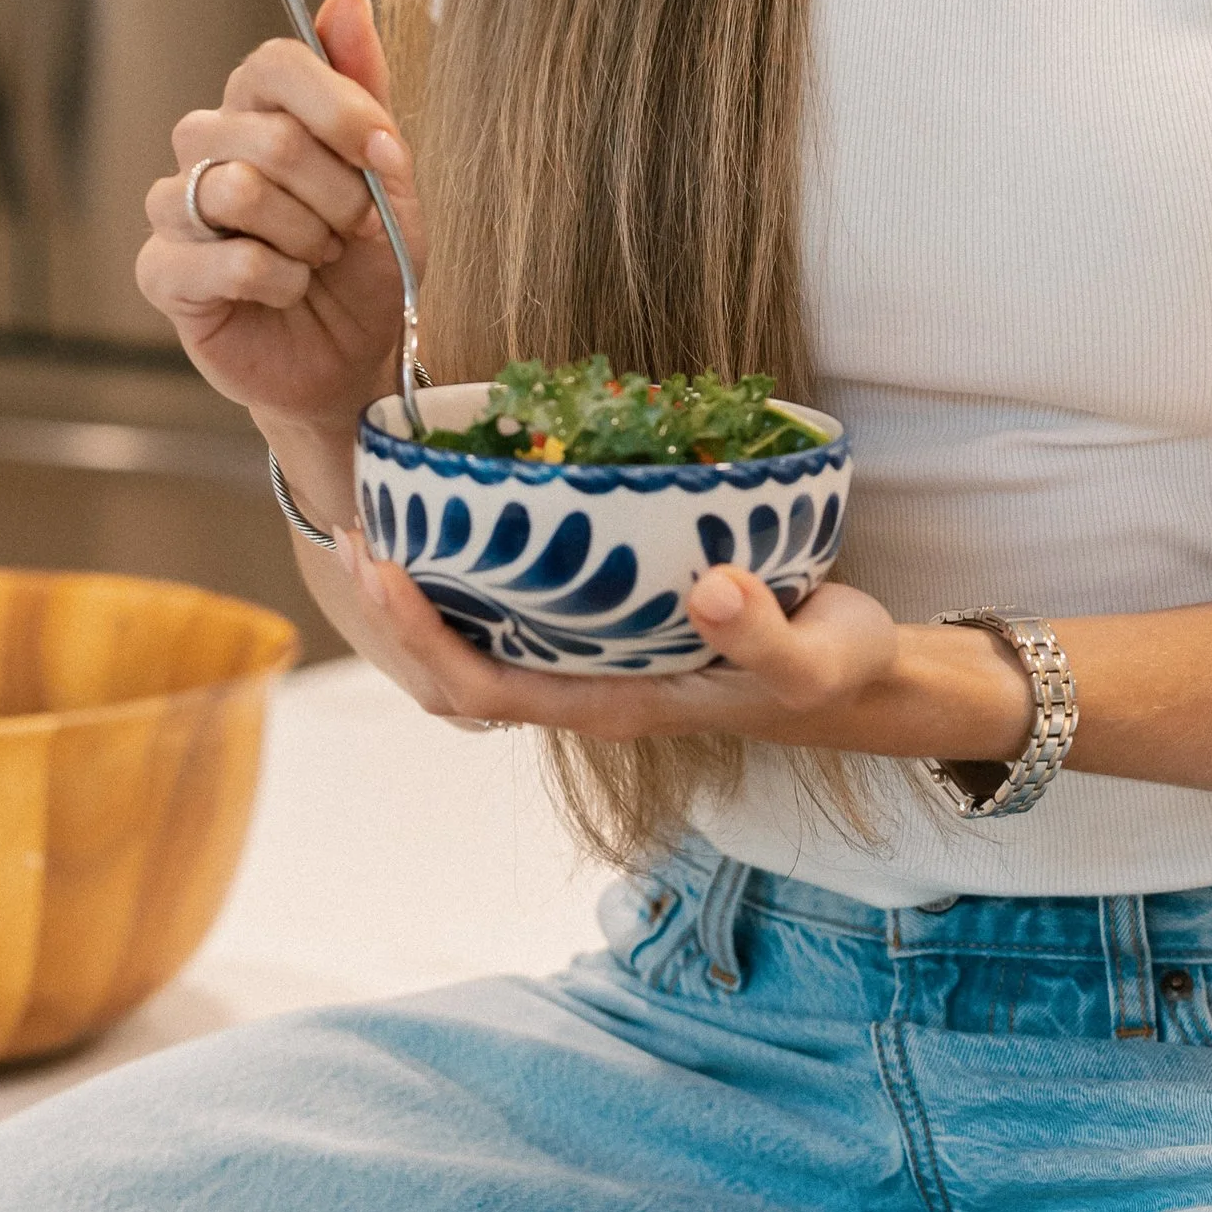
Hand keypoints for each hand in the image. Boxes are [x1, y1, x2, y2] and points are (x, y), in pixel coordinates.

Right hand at [135, 0, 423, 496]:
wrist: (351, 357)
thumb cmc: (365, 264)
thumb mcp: (388, 176)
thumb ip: (364, 89)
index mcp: (258, 109)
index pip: (275, 62)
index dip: (336, 107)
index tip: (381, 156)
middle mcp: (206, 145)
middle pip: (266, 134)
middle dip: (336, 194)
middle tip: (352, 231)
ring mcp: (176, 208)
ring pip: (237, 191)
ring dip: (306, 238)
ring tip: (318, 262)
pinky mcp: (162, 273)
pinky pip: (221, 258)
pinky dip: (276, 280)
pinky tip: (286, 292)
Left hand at [312, 534, 1030, 773]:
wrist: (857, 673)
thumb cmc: (832, 669)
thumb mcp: (816, 658)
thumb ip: (764, 632)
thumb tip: (707, 591)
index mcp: (616, 703)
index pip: (487, 687)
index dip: (423, 637)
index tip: (384, 569)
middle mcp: (587, 684)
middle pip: (456, 669)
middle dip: (392, 610)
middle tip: (353, 525)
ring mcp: (592, 656)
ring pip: (476, 637)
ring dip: (419, 588)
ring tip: (380, 512)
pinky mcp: (608, 621)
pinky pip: (516, 603)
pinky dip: (473, 566)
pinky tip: (464, 508)